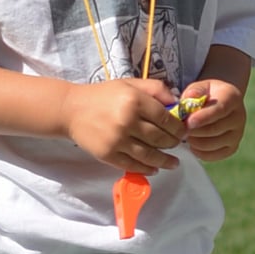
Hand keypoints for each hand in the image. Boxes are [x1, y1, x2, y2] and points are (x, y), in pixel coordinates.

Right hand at [65, 79, 182, 178]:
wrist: (71, 109)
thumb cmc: (103, 95)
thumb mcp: (130, 84)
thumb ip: (155, 89)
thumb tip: (176, 101)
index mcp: (135, 101)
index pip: (166, 119)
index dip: (178, 128)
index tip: (183, 131)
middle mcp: (127, 121)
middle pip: (160, 138)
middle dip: (173, 144)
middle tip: (178, 145)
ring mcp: (117, 140)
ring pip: (149, 155)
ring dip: (164, 161)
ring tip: (173, 163)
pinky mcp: (108, 154)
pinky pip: (132, 165)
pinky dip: (146, 169)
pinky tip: (154, 168)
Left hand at [172, 77, 246, 161]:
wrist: (220, 103)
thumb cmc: (207, 95)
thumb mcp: (200, 87)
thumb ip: (194, 91)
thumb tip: (189, 98)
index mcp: (233, 97)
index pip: (220, 109)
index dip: (204, 117)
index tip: (189, 122)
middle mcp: (239, 117)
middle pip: (215, 129)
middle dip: (194, 131)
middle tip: (180, 129)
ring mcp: (237, 134)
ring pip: (213, 144)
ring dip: (195, 142)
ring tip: (186, 134)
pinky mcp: (232, 148)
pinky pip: (214, 155)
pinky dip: (199, 152)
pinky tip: (193, 143)